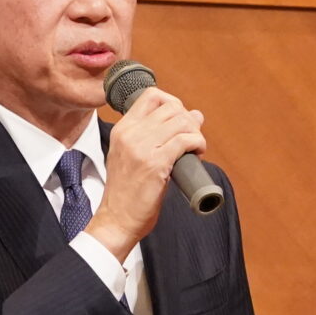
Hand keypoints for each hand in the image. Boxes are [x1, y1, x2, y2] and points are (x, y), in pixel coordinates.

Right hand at [85, 87, 204, 258]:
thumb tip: (195, 115)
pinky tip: (197, 154)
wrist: (117, 219)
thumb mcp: (132, 156)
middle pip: (171, 107)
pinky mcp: (156, 163)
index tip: (179, 121)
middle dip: (188, 120)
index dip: (172, 103)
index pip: (151, 95)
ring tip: (195, 148)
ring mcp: (142, 148)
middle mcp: (130, 134)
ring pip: (181, 121)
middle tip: (191, 139)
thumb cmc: (127, 192)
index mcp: (123, 129)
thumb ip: (156, 136)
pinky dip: (198, 144)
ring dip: (195, 132)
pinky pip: (186, 140)